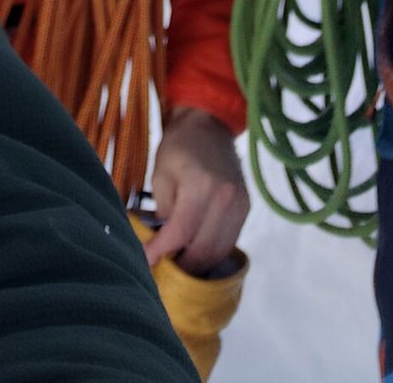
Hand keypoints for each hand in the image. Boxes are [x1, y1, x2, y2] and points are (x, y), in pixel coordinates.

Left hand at [142, 108, 248, 273]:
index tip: (146, 262)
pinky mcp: (246, 208)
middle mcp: (226, 199)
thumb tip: (162, 243)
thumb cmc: (178, 147)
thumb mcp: (160, 174)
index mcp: (201, 186)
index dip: (162, 251)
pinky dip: (212, 252)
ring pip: (218, 252)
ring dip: (197, 264)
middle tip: (162, 268)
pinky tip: (195, 251)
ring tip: (177, 264)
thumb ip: (163, 212)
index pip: (181, 233)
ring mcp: (240, 205)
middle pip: (203, 250)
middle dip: (180, 265)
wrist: (208, 124)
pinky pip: (229, 242)